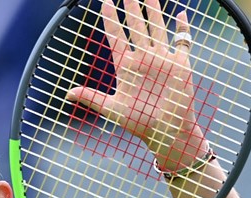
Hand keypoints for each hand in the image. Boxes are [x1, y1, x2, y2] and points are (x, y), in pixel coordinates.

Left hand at [67, 0, 206, 170]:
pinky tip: (181, 12)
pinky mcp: (180, 64)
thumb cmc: (139, 123)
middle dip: (132, 7)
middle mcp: (143, 59)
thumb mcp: (112, 109)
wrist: (166, 132)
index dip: (110, 18)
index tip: (104, 1)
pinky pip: (182, 42)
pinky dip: (182, 28)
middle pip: (136, 26)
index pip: (116, 36)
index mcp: (126, 66)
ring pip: (157, 28)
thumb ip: (91, 98)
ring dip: (154, 10)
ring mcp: (162, 59)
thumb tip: (68, 94)